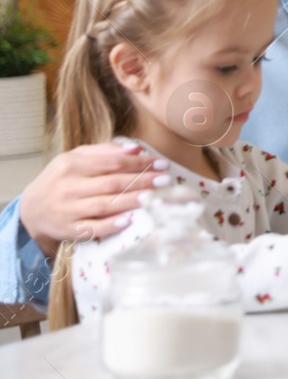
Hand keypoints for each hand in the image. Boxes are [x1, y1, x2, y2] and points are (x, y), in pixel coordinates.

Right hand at [18, 142, 170, 255]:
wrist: (31, 211)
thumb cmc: (61, 180)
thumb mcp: (74, 159)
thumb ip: (104, 152)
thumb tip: (135, 149)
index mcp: (71, 165)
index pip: (111, 162)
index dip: (138, 163)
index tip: (161, 163)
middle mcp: (68, 187)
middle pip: (111, 183)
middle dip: (141, 181)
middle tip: (165, 180)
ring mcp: (67, 210)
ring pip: (104, 204)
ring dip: (131, 201)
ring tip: (154, 197)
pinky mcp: (68, 229)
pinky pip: (93, 228)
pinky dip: (112, 224)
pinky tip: (130, 219)